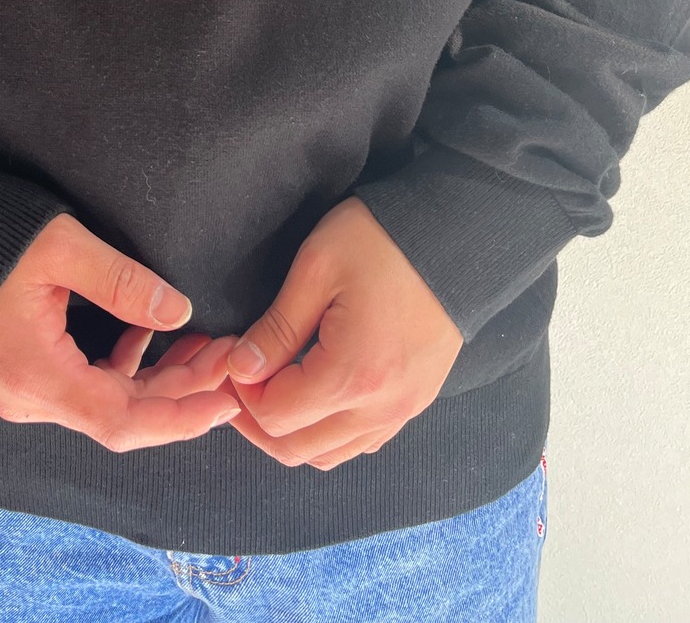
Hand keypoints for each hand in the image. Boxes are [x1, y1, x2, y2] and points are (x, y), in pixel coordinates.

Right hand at [0, 212, 241, 451]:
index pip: (121, 422)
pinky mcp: (23, 372)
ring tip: (205, 344)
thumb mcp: (61, 246)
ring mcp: (20, 389)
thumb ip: (122, 282)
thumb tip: (179, 313)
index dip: (180, 417)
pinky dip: (126, 367)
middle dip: (180, 392)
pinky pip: (85, 385)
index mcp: (33, 375)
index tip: (226, 402)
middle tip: (228, 358)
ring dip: (157, 379)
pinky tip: (155, 335)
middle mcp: (24, 397)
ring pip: (105, 402)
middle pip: (118, 416)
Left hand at [222, 196, 462, 469]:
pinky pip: (363, 441)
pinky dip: (330, 433)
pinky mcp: (416, 400)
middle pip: (298, 449)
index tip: (233, 357)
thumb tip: (240, 369)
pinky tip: (316, 395)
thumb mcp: (317, 268)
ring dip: (293, 432)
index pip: (276, 416)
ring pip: (330, 455)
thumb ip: (276, 328)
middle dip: (258, 421)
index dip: (241, 393)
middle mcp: (381, 407)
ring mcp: (403, 408)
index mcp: (352, 375)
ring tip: (272, 388)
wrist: (456, 235)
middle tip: (240, 381)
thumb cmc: (382, 240)